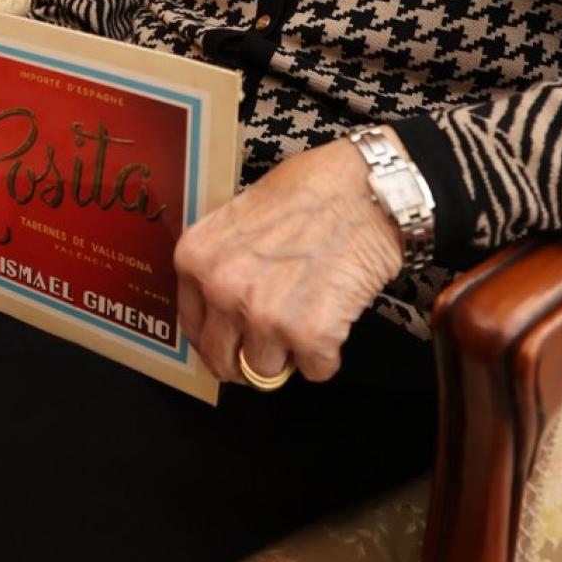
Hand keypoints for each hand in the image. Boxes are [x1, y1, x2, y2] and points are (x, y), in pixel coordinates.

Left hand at [173, 136, 404, 385]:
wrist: (368, 189)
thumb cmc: (312, 191)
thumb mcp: (242, 214)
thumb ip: (223, 261)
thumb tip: (220, 306)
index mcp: (196, 258)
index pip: (193, 327)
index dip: (217, 338)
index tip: (233, 341)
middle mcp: (221, 289)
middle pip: (223, 361)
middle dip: (247, 359)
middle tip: (271, 345)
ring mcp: (263, 315)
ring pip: (266, 372)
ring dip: (289, 355)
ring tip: (308, 318)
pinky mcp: (309, 335)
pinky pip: (315, 370)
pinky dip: (328, 354)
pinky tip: (335, 318)